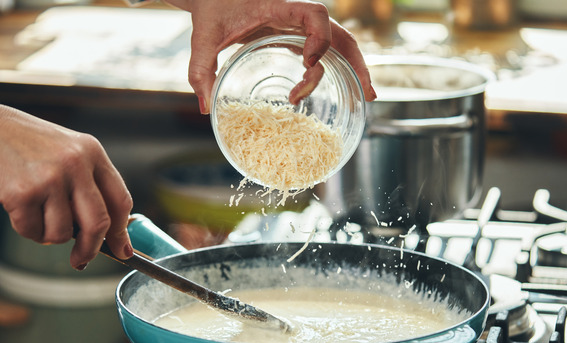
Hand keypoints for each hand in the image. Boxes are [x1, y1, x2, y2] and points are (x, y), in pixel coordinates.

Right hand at [0, 101, 133, 269]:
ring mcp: (50, 177)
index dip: (122, 232)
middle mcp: (75, 163)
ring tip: (36, 212)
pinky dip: (27, 229)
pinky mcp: (23, 192)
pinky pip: (34, 232)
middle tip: (81, 259)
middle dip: (90, 249)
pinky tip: (19, 207)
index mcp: (92, 152)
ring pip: (62, 233)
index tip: (121, 251)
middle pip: (98, 224)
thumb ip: (89, 186)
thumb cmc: (27, 147)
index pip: (120, 201)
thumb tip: (109, 235)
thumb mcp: (68, 152)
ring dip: (49, 234)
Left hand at [165, 0, 376, 112]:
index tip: (307, 62)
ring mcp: (299, 28)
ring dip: (354, 67)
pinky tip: (345, 90)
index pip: (314, 14)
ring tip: (365, 97)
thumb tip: (204, 108)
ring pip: (338, 43)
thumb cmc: (211, 9)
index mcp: (279, 8)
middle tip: (365, 91)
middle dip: (356, 61)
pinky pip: (324, 51)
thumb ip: (201, 71)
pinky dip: (338, 69)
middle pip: (340, 33)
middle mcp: (296, 17)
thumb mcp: (202, 37)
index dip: (320, 37)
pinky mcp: (295, 38)